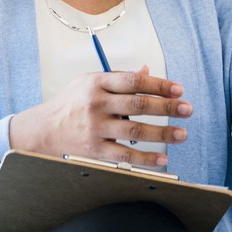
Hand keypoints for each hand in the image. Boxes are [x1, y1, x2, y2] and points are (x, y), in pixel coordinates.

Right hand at [9, 68, 191, 167]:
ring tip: (182, 133)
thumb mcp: (90, 83)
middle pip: (138, 105)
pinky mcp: (94, 149)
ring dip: (162, 133)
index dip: (159, 85)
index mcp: (97, 82)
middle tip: (187, 109)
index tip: (178, 90)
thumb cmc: (71, 103)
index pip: (134, 81)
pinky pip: (125, 155)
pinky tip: (163, 158)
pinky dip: (146, 158)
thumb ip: (119, 79)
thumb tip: (148, 72)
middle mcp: (96, 103)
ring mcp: (95, 127)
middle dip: (166, 107)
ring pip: (135, 131)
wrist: (44, 129)